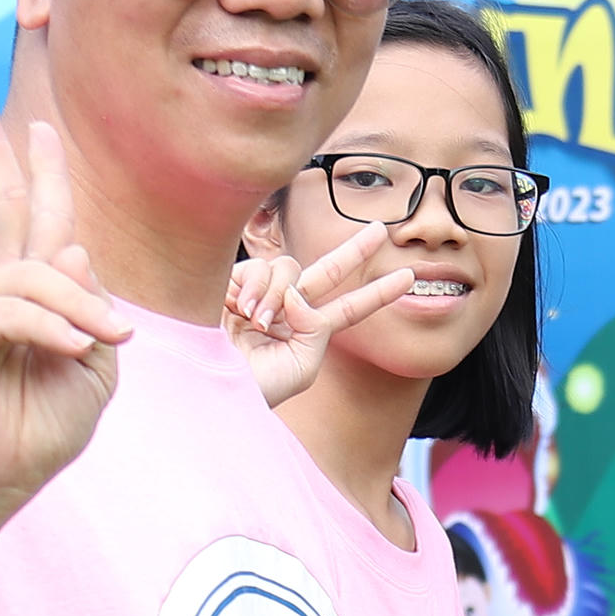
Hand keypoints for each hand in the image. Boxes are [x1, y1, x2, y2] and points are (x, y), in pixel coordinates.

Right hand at [0, 86, 137, 545]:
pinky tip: (74, 349)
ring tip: (103, 344)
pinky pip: (15, 308)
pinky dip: (53, 328)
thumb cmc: (43, 424)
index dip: (39, 170)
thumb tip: (72, 249)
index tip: (39, 124)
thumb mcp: (93, 367)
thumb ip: (91, 310)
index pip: (36, 218)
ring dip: (81, 308)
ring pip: (39, 273)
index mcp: (31, 289)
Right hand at [223, 218, 411, 408]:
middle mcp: (286, 309)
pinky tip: (236, 311)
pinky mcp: (230, 282)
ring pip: (289, 269)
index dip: (377, 293)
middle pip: (327, 271)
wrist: (206, 387)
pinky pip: (259, 269)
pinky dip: (253, 289)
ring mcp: (260, 293)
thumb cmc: (255, 387)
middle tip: (381, 228)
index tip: (408, 278)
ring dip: (277, 295)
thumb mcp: (301, 366)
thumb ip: (316, 327)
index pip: (349, 309)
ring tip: (256, 322)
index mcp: (307, 332)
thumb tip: (299, 292)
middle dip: (355, 250)